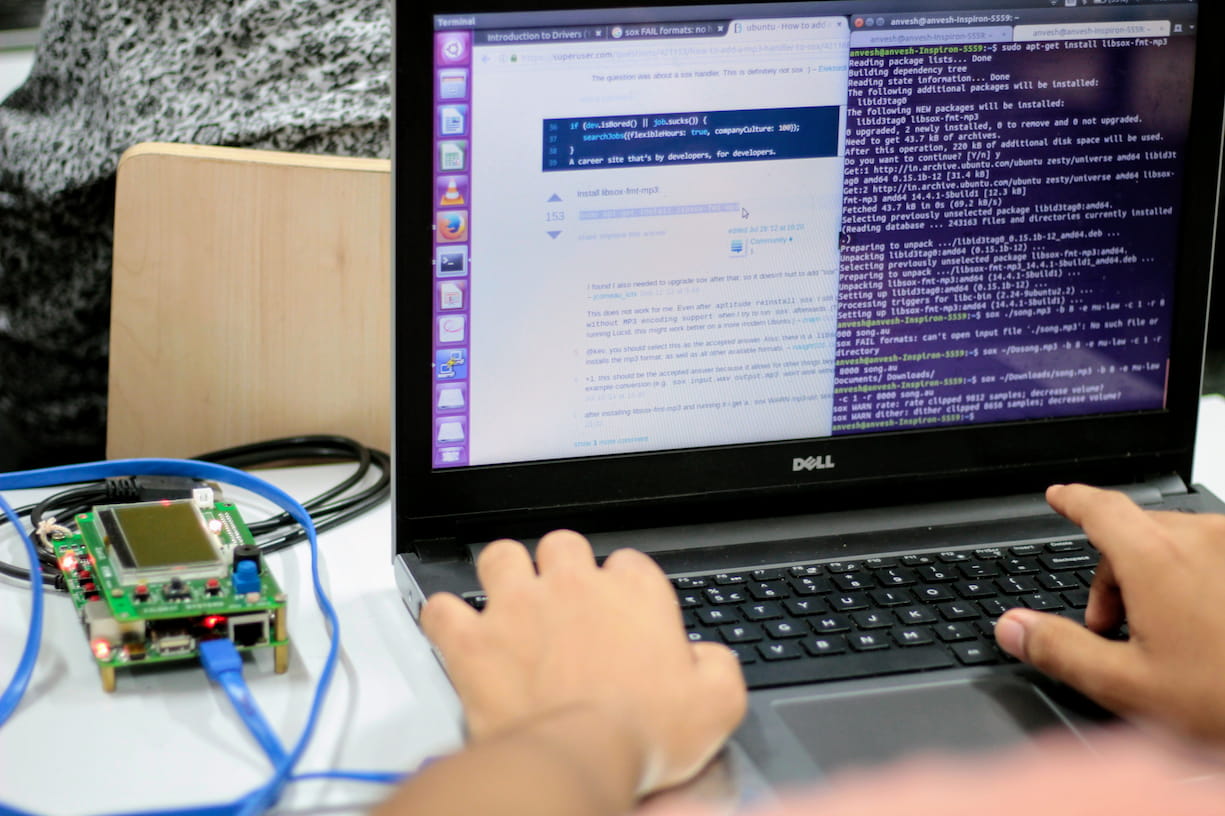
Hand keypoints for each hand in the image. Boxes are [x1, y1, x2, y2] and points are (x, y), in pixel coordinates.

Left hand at [419, 530, 746, 795]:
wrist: (579, 759)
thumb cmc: (642, 735)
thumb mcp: (717, 704)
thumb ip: (718, 666)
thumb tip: (707, 659)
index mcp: (633, 592)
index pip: (630, 563)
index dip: (626, 589)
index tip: (624, 616)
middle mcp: (573, 586)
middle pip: (563, 545)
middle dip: (562, 567)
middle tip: (565, 604)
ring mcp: (517, 607)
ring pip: (501, 556)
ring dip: (504, 575)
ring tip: (510, 601)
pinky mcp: (473, 640)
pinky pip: (442, 608)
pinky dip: (444, 619)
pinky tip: (455, 631)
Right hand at [995, 484, 1224, 745]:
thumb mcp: (1129, 686)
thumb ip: (1060, 649)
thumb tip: (1012, 627)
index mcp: (1157, 558)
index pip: (1100, 508)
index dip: (1073, 501)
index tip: (1059, 496)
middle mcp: (1204, 540)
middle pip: (1137, 535)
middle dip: (1114, 575)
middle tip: (1113, 632)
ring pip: (1181, 546)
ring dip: (1159, 579)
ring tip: (1167, 640)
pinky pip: (1217, 559)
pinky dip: (1200, 582)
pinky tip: (1208, 632)